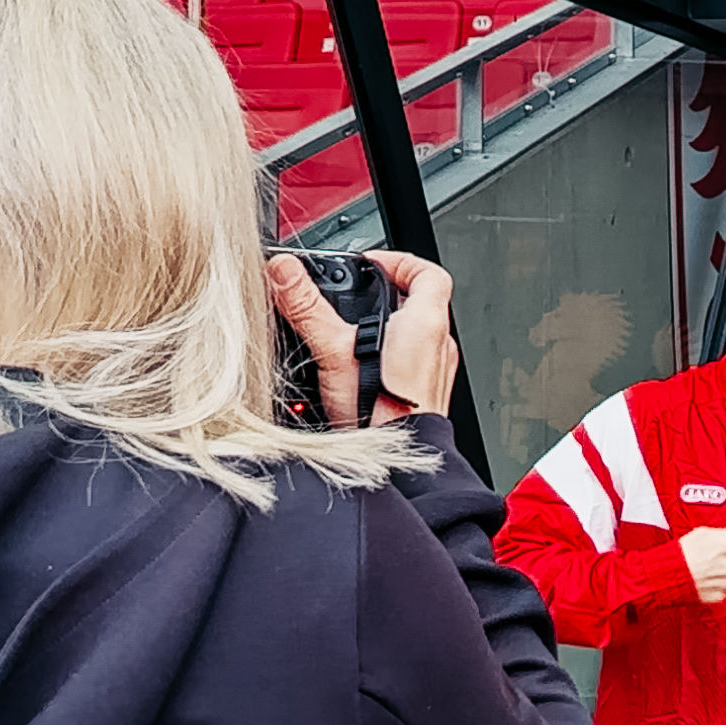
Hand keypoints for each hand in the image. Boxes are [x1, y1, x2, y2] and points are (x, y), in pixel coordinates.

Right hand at [268, 249, 461, 428]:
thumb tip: (287, 273)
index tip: (372, 264)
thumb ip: (308, 307)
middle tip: (358, 296)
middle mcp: (438, 345)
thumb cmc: (380, 413)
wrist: (400, 463)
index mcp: (425, 324)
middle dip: (386, 295)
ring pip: (416, 335)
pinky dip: (391, 358)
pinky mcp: (427, 395)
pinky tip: (363, 370)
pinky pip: (412, 364)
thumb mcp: (333, 350)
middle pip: (421, 302)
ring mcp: (436, 372)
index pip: (428, 273)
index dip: (401, 261)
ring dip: (388, 328)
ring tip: (355, 334)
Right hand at [681, 529, 725, 604]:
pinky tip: (702, 580)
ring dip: (721, 570)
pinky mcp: (719, 597)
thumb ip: (724, 535)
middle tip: (708, 555)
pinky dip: (716, 584)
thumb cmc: (682, 551)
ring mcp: (725, 582)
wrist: (662, 576)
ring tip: (701, 568)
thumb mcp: (703, 533)